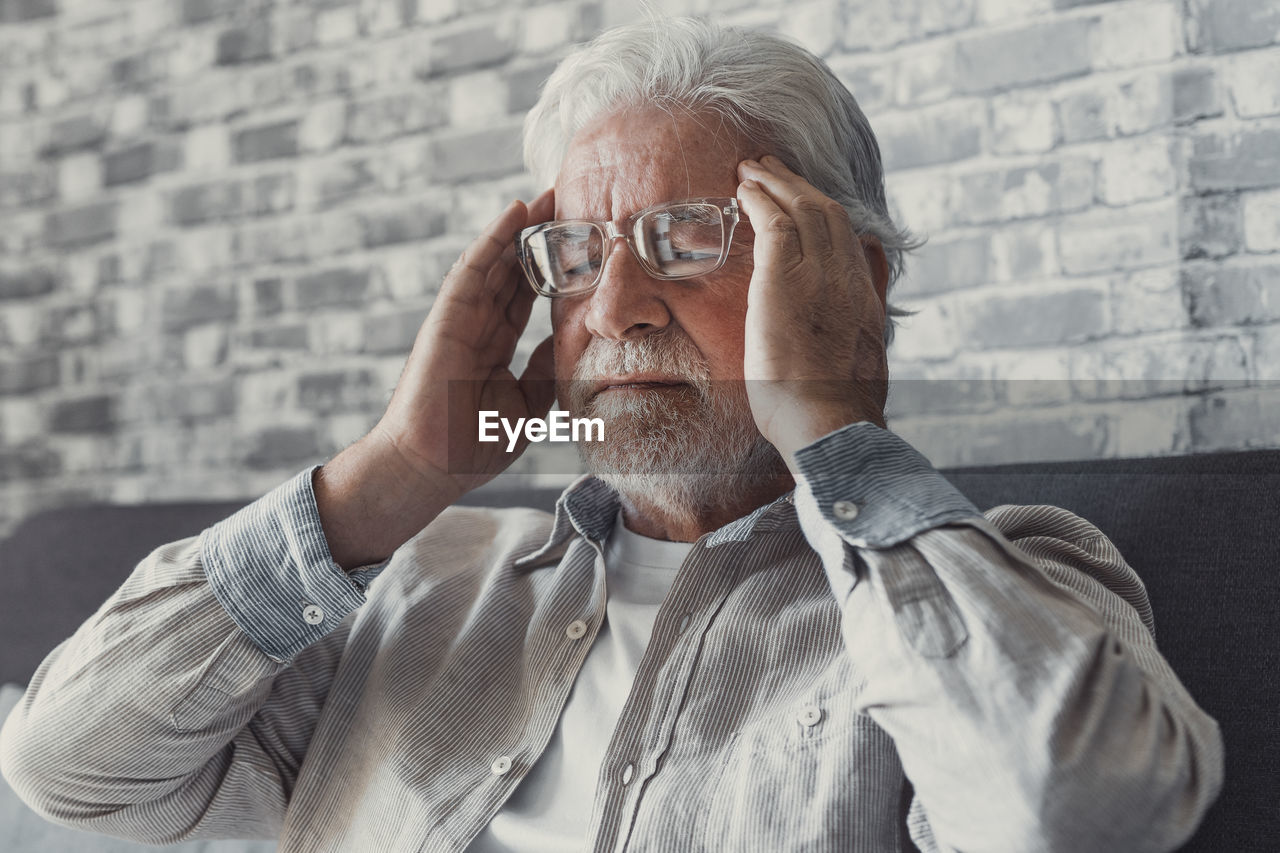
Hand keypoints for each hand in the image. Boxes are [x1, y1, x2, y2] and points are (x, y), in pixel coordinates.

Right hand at [371, 189, 557, 498]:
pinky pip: (472, 270)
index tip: (581, 243)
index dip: (552, 268)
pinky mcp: (446, 318)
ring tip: (550, 194)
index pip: (526, 296)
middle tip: (572, 201)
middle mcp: (476, 325)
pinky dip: (493, 239)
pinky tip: (515, 213)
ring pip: (494, 261)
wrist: (431, 468)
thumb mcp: (526, 403)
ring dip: (520, 226)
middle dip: (540, 237)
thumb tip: (570, 339)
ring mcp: (459, 319)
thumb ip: (544, 368)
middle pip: (512, 270)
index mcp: (493, 346)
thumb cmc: (471, 444)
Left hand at [735, 155, 888, 466]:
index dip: (825, 216)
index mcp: (866, 300)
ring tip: (753, 169)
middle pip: (828, 214)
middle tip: (773, 169)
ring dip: (776, 183)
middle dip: (799, 187)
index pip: (849, 241)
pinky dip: (760, 199)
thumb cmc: (837, 409)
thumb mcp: (866, 358)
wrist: (828, 421)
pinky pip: (775, 221)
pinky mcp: (786, 276)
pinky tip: (744, 189)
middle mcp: (848, 278)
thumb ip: (868, 315)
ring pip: (802, 208)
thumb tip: (874, 281)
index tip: (806, 202)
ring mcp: (820, 274)